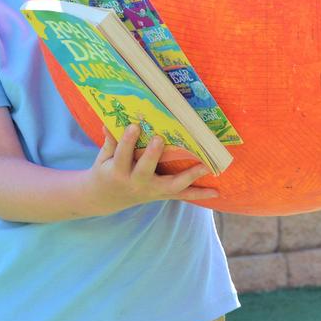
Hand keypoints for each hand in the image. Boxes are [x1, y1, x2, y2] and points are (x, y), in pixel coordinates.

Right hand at [87, 125, 219, 212]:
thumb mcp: (103, 157)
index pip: (122, 155)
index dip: (128, 141)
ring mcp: (151, 191)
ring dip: (189, 176)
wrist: (105, 199)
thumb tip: (108, 121)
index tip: (134, 126)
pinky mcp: (162, 195)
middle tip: (159, 139)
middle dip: (152, 155)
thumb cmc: (106, 170)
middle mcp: (136, 183)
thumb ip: (110, 141)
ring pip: (171, 186)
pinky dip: (199, 194)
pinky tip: (216, 191)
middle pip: (145, 171)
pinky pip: (182, 195)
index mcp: (117, 171)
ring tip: (204, 166)